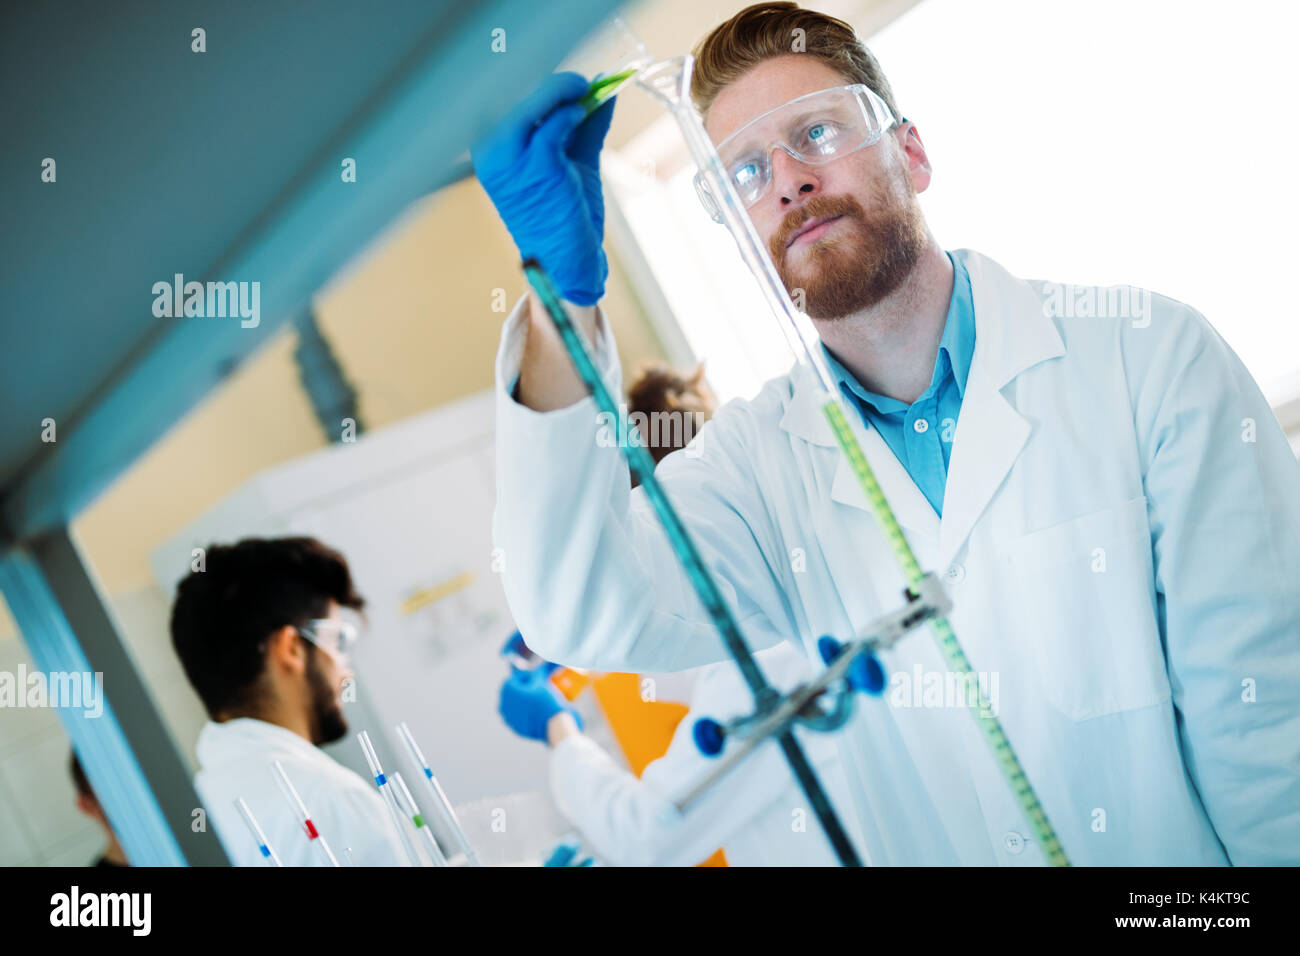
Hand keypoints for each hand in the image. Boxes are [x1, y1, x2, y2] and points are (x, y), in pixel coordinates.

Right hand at [471, 72, 615, 305]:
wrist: (564, 263)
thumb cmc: (562, 217)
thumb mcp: (570, 162)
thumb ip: (582, 126)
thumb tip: (601, 89)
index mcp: (489, 150)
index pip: (510, 100)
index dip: (540, 86)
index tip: (569, 81)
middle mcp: (490, 151)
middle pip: (519, 94)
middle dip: (554, 85)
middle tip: (582, 83)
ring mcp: (511, 158)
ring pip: (538, 101)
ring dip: (564, 91)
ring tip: (584, 91)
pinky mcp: (538, 165)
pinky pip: (557, 122)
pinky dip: (572, 112)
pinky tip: (582, 114)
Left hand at [498, 666, 581, 742]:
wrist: (553, 725)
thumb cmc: (547, 700)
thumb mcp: (543, 681)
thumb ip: (542, 669)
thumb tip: (549, 659)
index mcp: (507, 689)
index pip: (517, 677)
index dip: (529, 676)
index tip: (539, 679)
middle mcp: (503, 702)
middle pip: (514, 690)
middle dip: (525, 688)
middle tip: (540, 688)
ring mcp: (507, 716)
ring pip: (515, 703)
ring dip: (524, 700)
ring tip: (538, 700)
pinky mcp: (514, 727)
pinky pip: (519, 715)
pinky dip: (525, 712)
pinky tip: (536, 711)